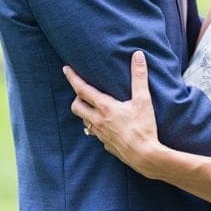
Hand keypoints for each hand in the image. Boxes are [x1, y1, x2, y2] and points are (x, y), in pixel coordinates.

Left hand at [62, 50, 161, 176]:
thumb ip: (139, 76)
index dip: (73, 78)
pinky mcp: (105, 144)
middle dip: (77, 97)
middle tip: (83, 90)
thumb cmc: (144, 127)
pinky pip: (94, 132)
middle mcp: (97, 121)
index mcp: (105, 108)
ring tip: (94, 106)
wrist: (145, 155)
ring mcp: (100, 134)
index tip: (66, 69)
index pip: (82, 90)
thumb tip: (138, 55)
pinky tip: (106, 124)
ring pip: (84, 120)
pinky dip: (95, 125)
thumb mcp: (144, 99)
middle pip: (76, 106)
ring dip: (85, 111)